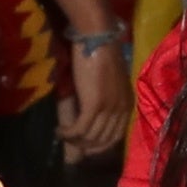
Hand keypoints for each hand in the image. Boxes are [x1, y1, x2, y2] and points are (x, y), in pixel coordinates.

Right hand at [56, 32, 130, 161]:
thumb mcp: (110, 80)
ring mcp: (108, 108)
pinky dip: (68, 133)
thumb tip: (93, 112)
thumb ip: (107, 96)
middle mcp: (121, 109)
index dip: (101, 145)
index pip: (116, 135)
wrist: (98, 38)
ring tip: (62, 135)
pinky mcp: (94, 105)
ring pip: (91, 136)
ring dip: (75, 140)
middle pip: (104, 139)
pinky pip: (80, 129)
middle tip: (72, 145)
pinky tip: (59, 131)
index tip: (87, 147)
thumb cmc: (102, 53)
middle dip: (87, 146)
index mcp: (127, 103)